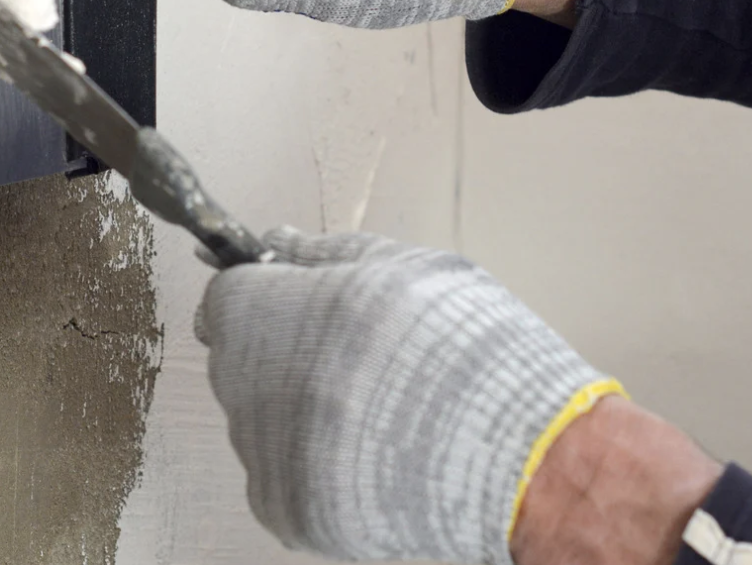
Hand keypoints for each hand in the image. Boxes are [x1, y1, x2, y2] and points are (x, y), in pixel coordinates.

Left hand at [195, 228, 620, 563]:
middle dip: (279, 348)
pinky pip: (279, 472)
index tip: (288, 299)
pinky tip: (370, 447)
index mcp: (279, 314)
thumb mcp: (406, 268)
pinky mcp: (289, 510)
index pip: (226, 297)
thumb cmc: (473, 353)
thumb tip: (276, 242)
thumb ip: (325, 253)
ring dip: (296, 406)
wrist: (525, 458)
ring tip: (374, 405)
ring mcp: (269, 455)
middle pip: (238, 358)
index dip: (261, 293)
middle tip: (352, 353)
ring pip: (258, 418)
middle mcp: (257, 386)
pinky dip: (312, 461)